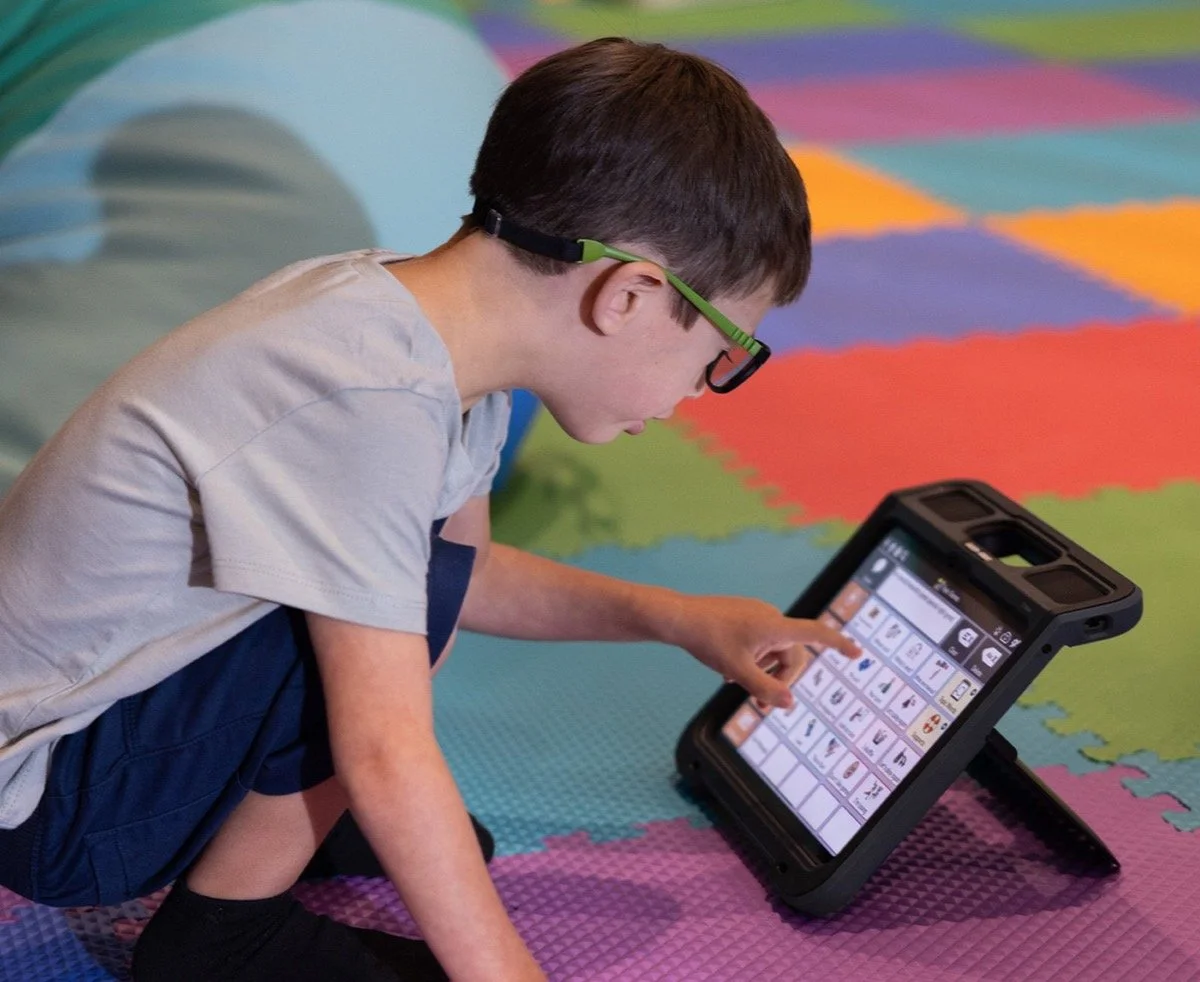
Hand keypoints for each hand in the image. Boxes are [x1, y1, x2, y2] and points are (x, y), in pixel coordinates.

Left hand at [663, 594, 860, 709]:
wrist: (680, 618)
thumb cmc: (708, 641)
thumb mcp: (737, 671)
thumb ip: (765, 689)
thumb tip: (790, 704)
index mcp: (775, 627)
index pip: (816, 634)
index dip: (838, 644)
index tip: (857, 653)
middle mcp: (771, 617)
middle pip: (790, 655)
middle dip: (779, 679)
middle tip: (759, 705)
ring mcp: (757, 615)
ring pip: (772, 651)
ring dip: (762, 670)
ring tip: (735, 683)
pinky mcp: (745, 615)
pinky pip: (759, 641)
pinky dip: (752, 659)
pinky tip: (729, 670)